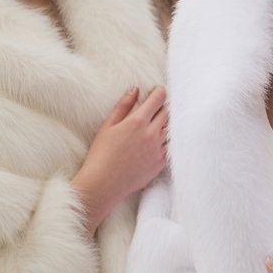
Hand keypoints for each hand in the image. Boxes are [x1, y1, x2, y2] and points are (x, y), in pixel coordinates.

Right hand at [72, 86, 167, 233]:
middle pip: (168, 113)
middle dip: (164, 107)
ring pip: (171, 130)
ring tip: (158, 124)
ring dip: (166, 124)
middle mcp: (151, 134)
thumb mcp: (108, 125)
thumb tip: (135, 89)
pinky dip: (166, 141)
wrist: (104, 182)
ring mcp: (158, 149)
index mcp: (137, 122)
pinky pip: (170, 147)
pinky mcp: (160, 162)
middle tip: (158, 107)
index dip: (160, 92)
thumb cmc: (101, 153)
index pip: (158, 99)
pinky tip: (158, 141)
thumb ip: (123, 105)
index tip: (158, 90)